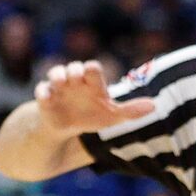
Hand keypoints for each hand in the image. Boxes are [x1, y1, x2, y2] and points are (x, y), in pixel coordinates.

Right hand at [32, 60, 150, 138]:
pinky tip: (47, 99)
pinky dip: (43, 93)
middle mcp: (75, 81)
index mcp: (92, 82)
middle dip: (74, 71)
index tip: (92, 77)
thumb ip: (131, 110)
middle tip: (76, 79)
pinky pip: (41, 90)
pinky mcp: (46, 98)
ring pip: (55, 73)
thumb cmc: (92, 116)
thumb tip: (154, 106)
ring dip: (57, 75)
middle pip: (74, 67)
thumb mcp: (112, 116)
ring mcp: (59, 88)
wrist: (68, 128)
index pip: (92, 68)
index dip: (91, 70)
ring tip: (60, 83)